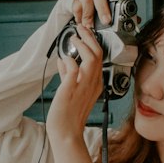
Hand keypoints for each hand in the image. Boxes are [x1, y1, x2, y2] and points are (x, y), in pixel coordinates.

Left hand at [46, 17, 105, 148]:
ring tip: (75, 38)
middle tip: (81, 29)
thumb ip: (69, 74)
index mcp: (95, 84)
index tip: (85, 34)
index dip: (92, 43)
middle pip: (98, 55)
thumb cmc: (68, 115)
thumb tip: (65, 60)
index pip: (99, 59)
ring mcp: (83, 87)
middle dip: (89, 38)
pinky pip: (74, 70)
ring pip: (91, 59)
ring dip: (83, 45)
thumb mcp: (70, 90)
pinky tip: (64, 59)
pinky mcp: (71, 90)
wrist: (65, 133)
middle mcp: (92, 84)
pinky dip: (69, 62)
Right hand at [68, 0, 127, 29]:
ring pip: (86, 0)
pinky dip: (79, 16)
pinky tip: (81, 22)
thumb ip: (118, 10)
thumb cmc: (93, 0)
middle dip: (102, 8)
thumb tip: (137, 20)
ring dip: (89, 15)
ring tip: (90, 25)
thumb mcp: (104, 2)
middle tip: (106, 21)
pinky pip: (76, 7)